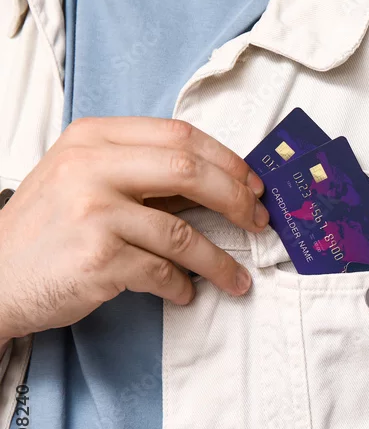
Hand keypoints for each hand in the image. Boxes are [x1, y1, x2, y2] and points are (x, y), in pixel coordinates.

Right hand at [0, 117, 268, 341]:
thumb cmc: (49, 229)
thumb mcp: (84, 178)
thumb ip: (141, 172)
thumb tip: (223, 184)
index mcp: (92, 137)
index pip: (179, 136)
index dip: (227, 160)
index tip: (252, 184)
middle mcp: (90, 167)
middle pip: (189, 171)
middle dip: (236, 199)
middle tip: (259, 222)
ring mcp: (92, 213)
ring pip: (183, 233)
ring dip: (219, 261)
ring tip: (237, 277)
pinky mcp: (98, 260)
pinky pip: (163, 273)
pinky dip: (182, 287)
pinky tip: (185, 293)